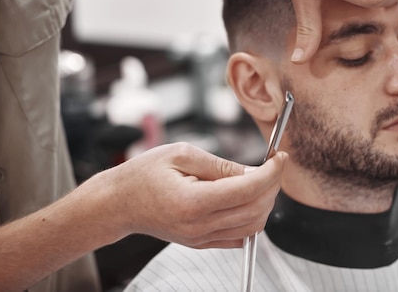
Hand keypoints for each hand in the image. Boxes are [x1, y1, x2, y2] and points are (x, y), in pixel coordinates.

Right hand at [97, 142, 286, 248]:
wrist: (118, 203)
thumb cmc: (143, 174)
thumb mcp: (181, 154)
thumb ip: (220, 164)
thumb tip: (253, 172)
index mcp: (193, 201)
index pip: (248, 189)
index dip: (271, 173)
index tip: (280, 158)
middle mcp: (199, 225)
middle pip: (256, 210)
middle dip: (272, 186)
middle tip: (272, 166)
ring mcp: (200, 238)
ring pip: (252, 226)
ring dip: (265, 202)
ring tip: (260, 180)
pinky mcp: (201, 243)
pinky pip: (239, 236)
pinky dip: (252, 218)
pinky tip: (246, 198)